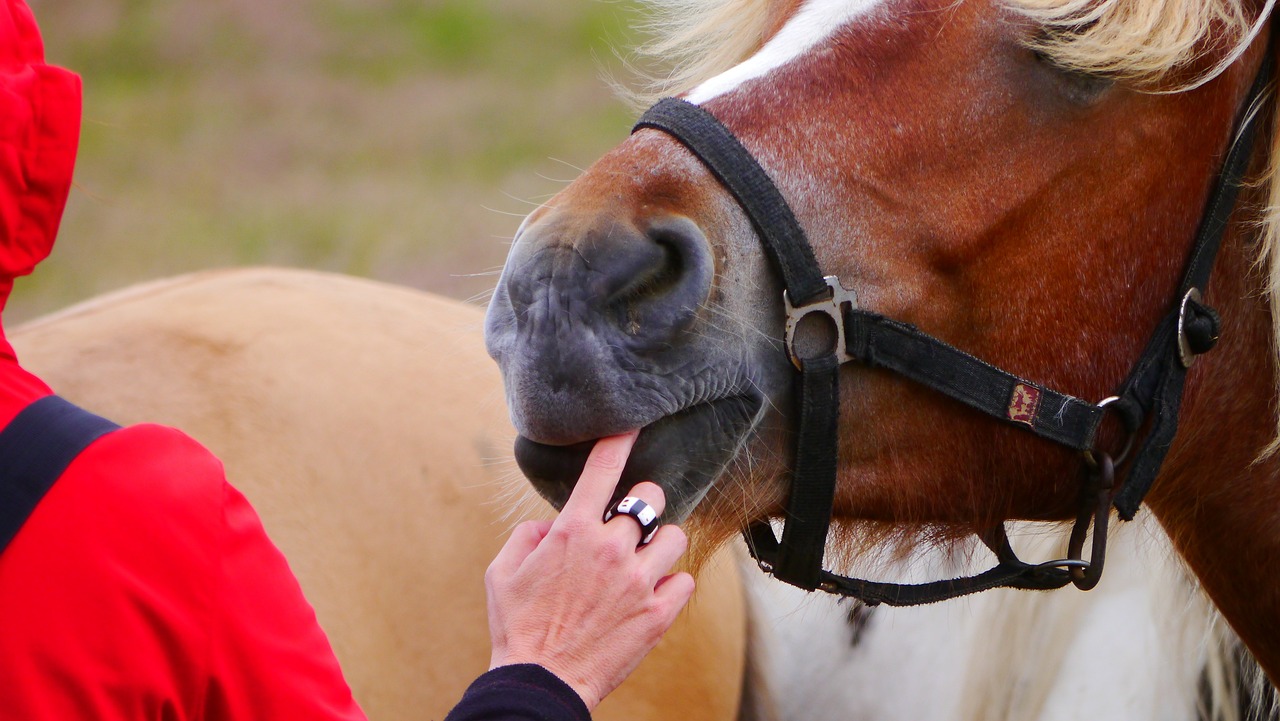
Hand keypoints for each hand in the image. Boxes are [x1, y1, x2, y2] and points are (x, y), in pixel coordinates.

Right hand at [484, 431, 696, 710]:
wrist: (541, 683)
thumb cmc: (517, 627)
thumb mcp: (502, 572)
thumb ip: (528, 535)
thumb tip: (553, 525)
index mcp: (573, 532)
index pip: (602, 470)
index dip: (619, 441)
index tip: (632, 425)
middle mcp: (610, 549)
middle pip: (651, 498)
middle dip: (642, 505)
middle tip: (631, 524)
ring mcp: (638, 581)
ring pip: (675, 537)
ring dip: (661, 544)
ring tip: (644, 560)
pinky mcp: (658, 613)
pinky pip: (684, 580)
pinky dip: (671, 584)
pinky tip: (652, 594)